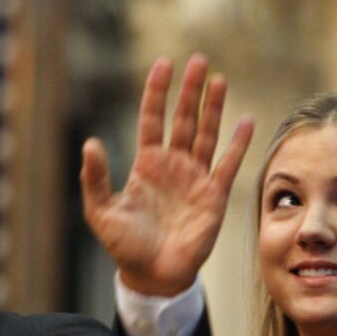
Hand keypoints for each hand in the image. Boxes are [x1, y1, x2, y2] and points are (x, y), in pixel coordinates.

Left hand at [81, 55, 253, 296]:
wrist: (152, 275)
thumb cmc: (124, 246)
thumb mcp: (100, 212)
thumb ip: (94, 178)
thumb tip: (90, 143)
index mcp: (146, 165)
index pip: (152, 120)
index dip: (157, 93)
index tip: (162, 64)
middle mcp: (172, 166)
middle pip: (182, 119)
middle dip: (189, 90)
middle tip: (197, 60)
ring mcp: (195, 178)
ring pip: (206, 134)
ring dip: (213, 107)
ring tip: (218, 78)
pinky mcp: (213, 196)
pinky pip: (228, 164)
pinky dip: (238, 143)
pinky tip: (246, 120)